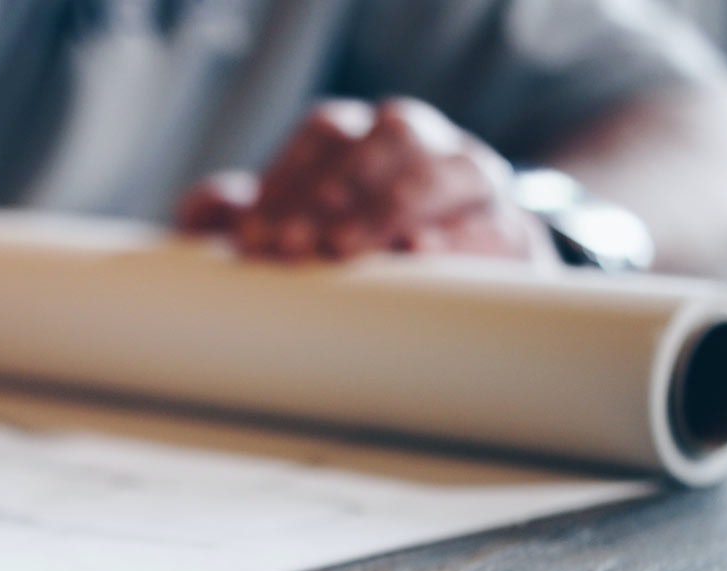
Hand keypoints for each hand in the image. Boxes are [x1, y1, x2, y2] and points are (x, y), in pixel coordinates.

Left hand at [176, 97, 555, 263]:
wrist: (448, 283)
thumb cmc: (342, 251)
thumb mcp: (281, 232)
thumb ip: (233, 217)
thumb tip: (213, 205)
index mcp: (364, 134)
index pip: (326, 132)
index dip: (288, 179)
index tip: (253, 238)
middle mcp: (423, 143)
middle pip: (386, 138)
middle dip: (333, 191)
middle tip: (289, 246)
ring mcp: (473, 179)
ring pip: (446, 169)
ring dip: (389, 206)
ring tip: (342, 249)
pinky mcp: (512, 229)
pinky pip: (495, 224)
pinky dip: (458, 239)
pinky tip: (419, 255)